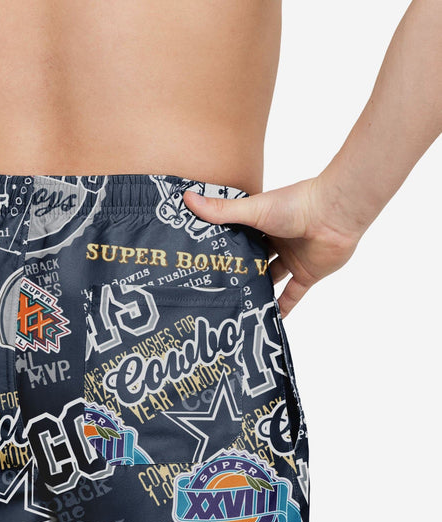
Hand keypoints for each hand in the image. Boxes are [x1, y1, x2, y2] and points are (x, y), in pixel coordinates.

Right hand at [183, 176, 364, 315]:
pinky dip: (282, 308)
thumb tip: (186, 198)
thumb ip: (221, 210)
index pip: (240, 239)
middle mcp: (278, 241)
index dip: (224, 251)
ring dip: (257, 291)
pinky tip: (266, 321)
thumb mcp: (252, 209)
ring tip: (235, 307)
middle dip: (239, 274)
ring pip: (271, 279)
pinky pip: (292, 295)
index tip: (204, 265)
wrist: (335, 214)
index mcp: (264, 223)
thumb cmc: (295, 204)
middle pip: (254, 261)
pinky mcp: (307, 275)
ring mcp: (293, 259)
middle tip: (215, 292)